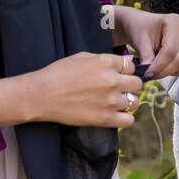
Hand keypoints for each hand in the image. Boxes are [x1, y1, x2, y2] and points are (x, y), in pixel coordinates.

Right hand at [0, 52, 142, 128]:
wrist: (41, 95)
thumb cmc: (58, 73)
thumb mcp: (83, 57)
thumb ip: (105, 60)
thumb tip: (123, 63)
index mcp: (106, 62)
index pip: (131, 66)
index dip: (125, 71)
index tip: (119, 76)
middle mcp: (112, 80)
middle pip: (137, 84)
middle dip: (130, 86)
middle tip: (119, 90)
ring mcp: (110, 100)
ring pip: (135, 102)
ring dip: (128, 102)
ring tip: (116, 103)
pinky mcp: (105, 118)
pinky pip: (129, 120)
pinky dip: (125, 118)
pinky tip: (115, 115)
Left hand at [109, 6, 178, 78]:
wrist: (143, 25)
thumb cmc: (141, 28)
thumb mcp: (139, 40)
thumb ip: (146, 56)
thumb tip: (150, 73)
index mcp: (175, 21)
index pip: (170, 50)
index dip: (158, 65)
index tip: (147, 73)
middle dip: (164, 71)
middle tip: (150, 75)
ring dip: (169, 72)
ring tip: (155, 69)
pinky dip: (173, 71)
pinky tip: (163, 65)